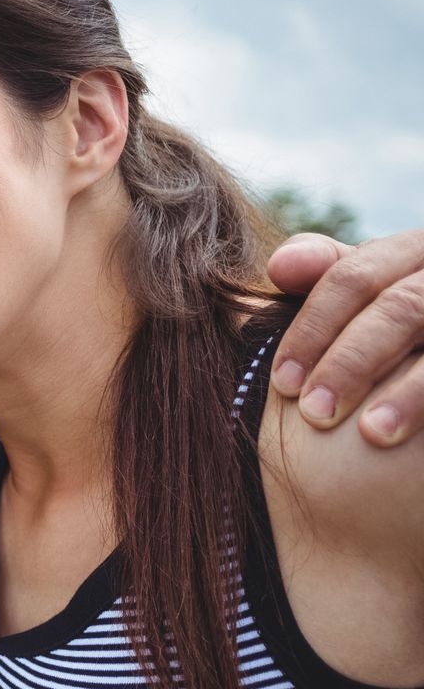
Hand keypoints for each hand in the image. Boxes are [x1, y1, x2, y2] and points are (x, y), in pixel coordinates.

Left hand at [267, 229, 423, 446]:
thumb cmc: (399, 331)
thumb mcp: (369, 296)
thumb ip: (326, 273)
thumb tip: (278, 266)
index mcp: (412, 248)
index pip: (352, 276)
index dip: (313, 328)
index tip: (282, 383)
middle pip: (400, 308)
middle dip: (352, 362)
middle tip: (316, 413)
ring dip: (410, 392)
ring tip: (373, 433)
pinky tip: (413, 440)